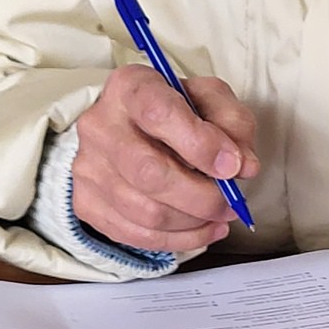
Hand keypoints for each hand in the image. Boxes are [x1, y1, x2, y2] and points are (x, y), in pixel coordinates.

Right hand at [73, 65, 258, 252]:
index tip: (232, 165)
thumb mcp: (212, 100)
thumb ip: (233, 123)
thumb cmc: (177, 112)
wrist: (132, 128)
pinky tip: (202, 229)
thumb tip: (243, 165)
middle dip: (202, 196)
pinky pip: (135, 235)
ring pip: (145, 211)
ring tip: (220, 215)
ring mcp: (88, 166)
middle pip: (150, 173)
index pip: (159, 114)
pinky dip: (178, 240)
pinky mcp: (86, 202)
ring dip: (194, 222)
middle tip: (232, 202)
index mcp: (131, 88)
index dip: (201, 145)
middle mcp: (100, 125)